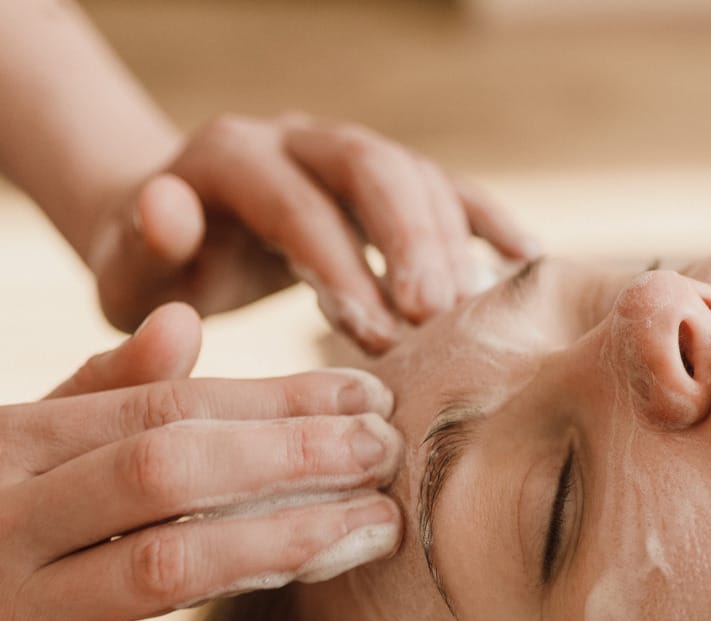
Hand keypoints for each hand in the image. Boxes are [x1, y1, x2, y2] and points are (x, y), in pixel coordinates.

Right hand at [0, 303, 402, 620]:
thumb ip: (102, 394)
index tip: (370, 396)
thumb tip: (183, 321)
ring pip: (162, 564)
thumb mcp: (29, 454)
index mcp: (18, 444)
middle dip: (293, 455)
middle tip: (387, 451)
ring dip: (281, 542)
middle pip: (172, 469)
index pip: (170, 408)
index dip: (278, 400)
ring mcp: (11, 611)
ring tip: (375, 527)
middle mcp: (9, 515)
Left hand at [87, 115, 536, 348]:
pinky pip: (447, 189)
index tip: (376, 335)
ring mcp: (347, 157)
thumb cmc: (160, 271)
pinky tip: (525, 262)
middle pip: (370, 166)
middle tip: (439, 314)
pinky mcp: (384, 185)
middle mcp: (297, 140)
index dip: (340, 264)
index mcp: (231, 158)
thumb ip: (142, 244)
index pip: (295, 202)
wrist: (185, 236)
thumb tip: (172, 208)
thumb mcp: (129, 269)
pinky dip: (487, 222)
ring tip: (471, 314)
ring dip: (450, 242)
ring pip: (415, 175)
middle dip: (409, 240)